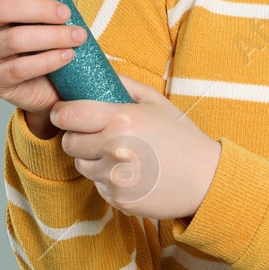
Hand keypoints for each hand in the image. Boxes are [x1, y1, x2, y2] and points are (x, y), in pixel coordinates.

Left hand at [50, 75, 222, 221]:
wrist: (205, 180)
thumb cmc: (182, 137)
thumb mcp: (157, 102)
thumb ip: (124, 84)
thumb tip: (97, 71)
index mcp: (123, 120)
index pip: (68, 115)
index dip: (63, 112)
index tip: (68, 112)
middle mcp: (114, 149)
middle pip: (69, 142)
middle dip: (78, 135)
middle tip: (97, 133)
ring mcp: (114, 178)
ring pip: (81, 165)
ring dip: (92, 158)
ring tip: (120, 153)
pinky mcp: (116, 198)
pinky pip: (97, 184)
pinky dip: (107, 178)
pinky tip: (131, 171)